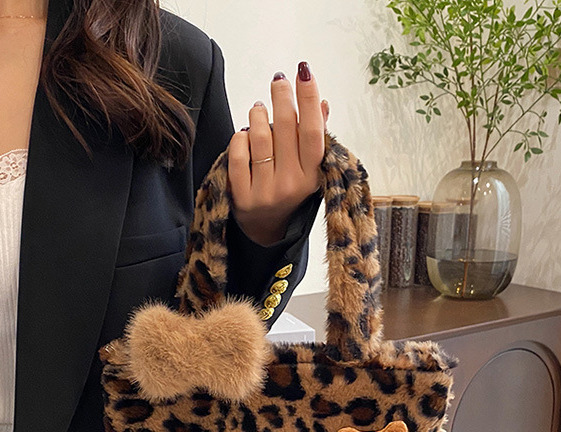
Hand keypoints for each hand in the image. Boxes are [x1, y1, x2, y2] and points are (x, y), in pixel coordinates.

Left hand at [228, 61, 329, 246]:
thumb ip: (315, 138)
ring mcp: (266, 192)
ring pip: (260, 138)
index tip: (304, 72)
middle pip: (287, 128)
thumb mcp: (307, 169)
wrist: (267, 229)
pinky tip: (244, 134)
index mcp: (311, 176)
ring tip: (259, 109)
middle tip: (278, 80)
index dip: (309, 100)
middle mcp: (291, 184)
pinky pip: (238, 155)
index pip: (313, 131)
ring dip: (258, 115)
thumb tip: (322, 103)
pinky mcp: (242, 197)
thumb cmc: (289, 190)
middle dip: (282, 96)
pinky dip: (240, 138)